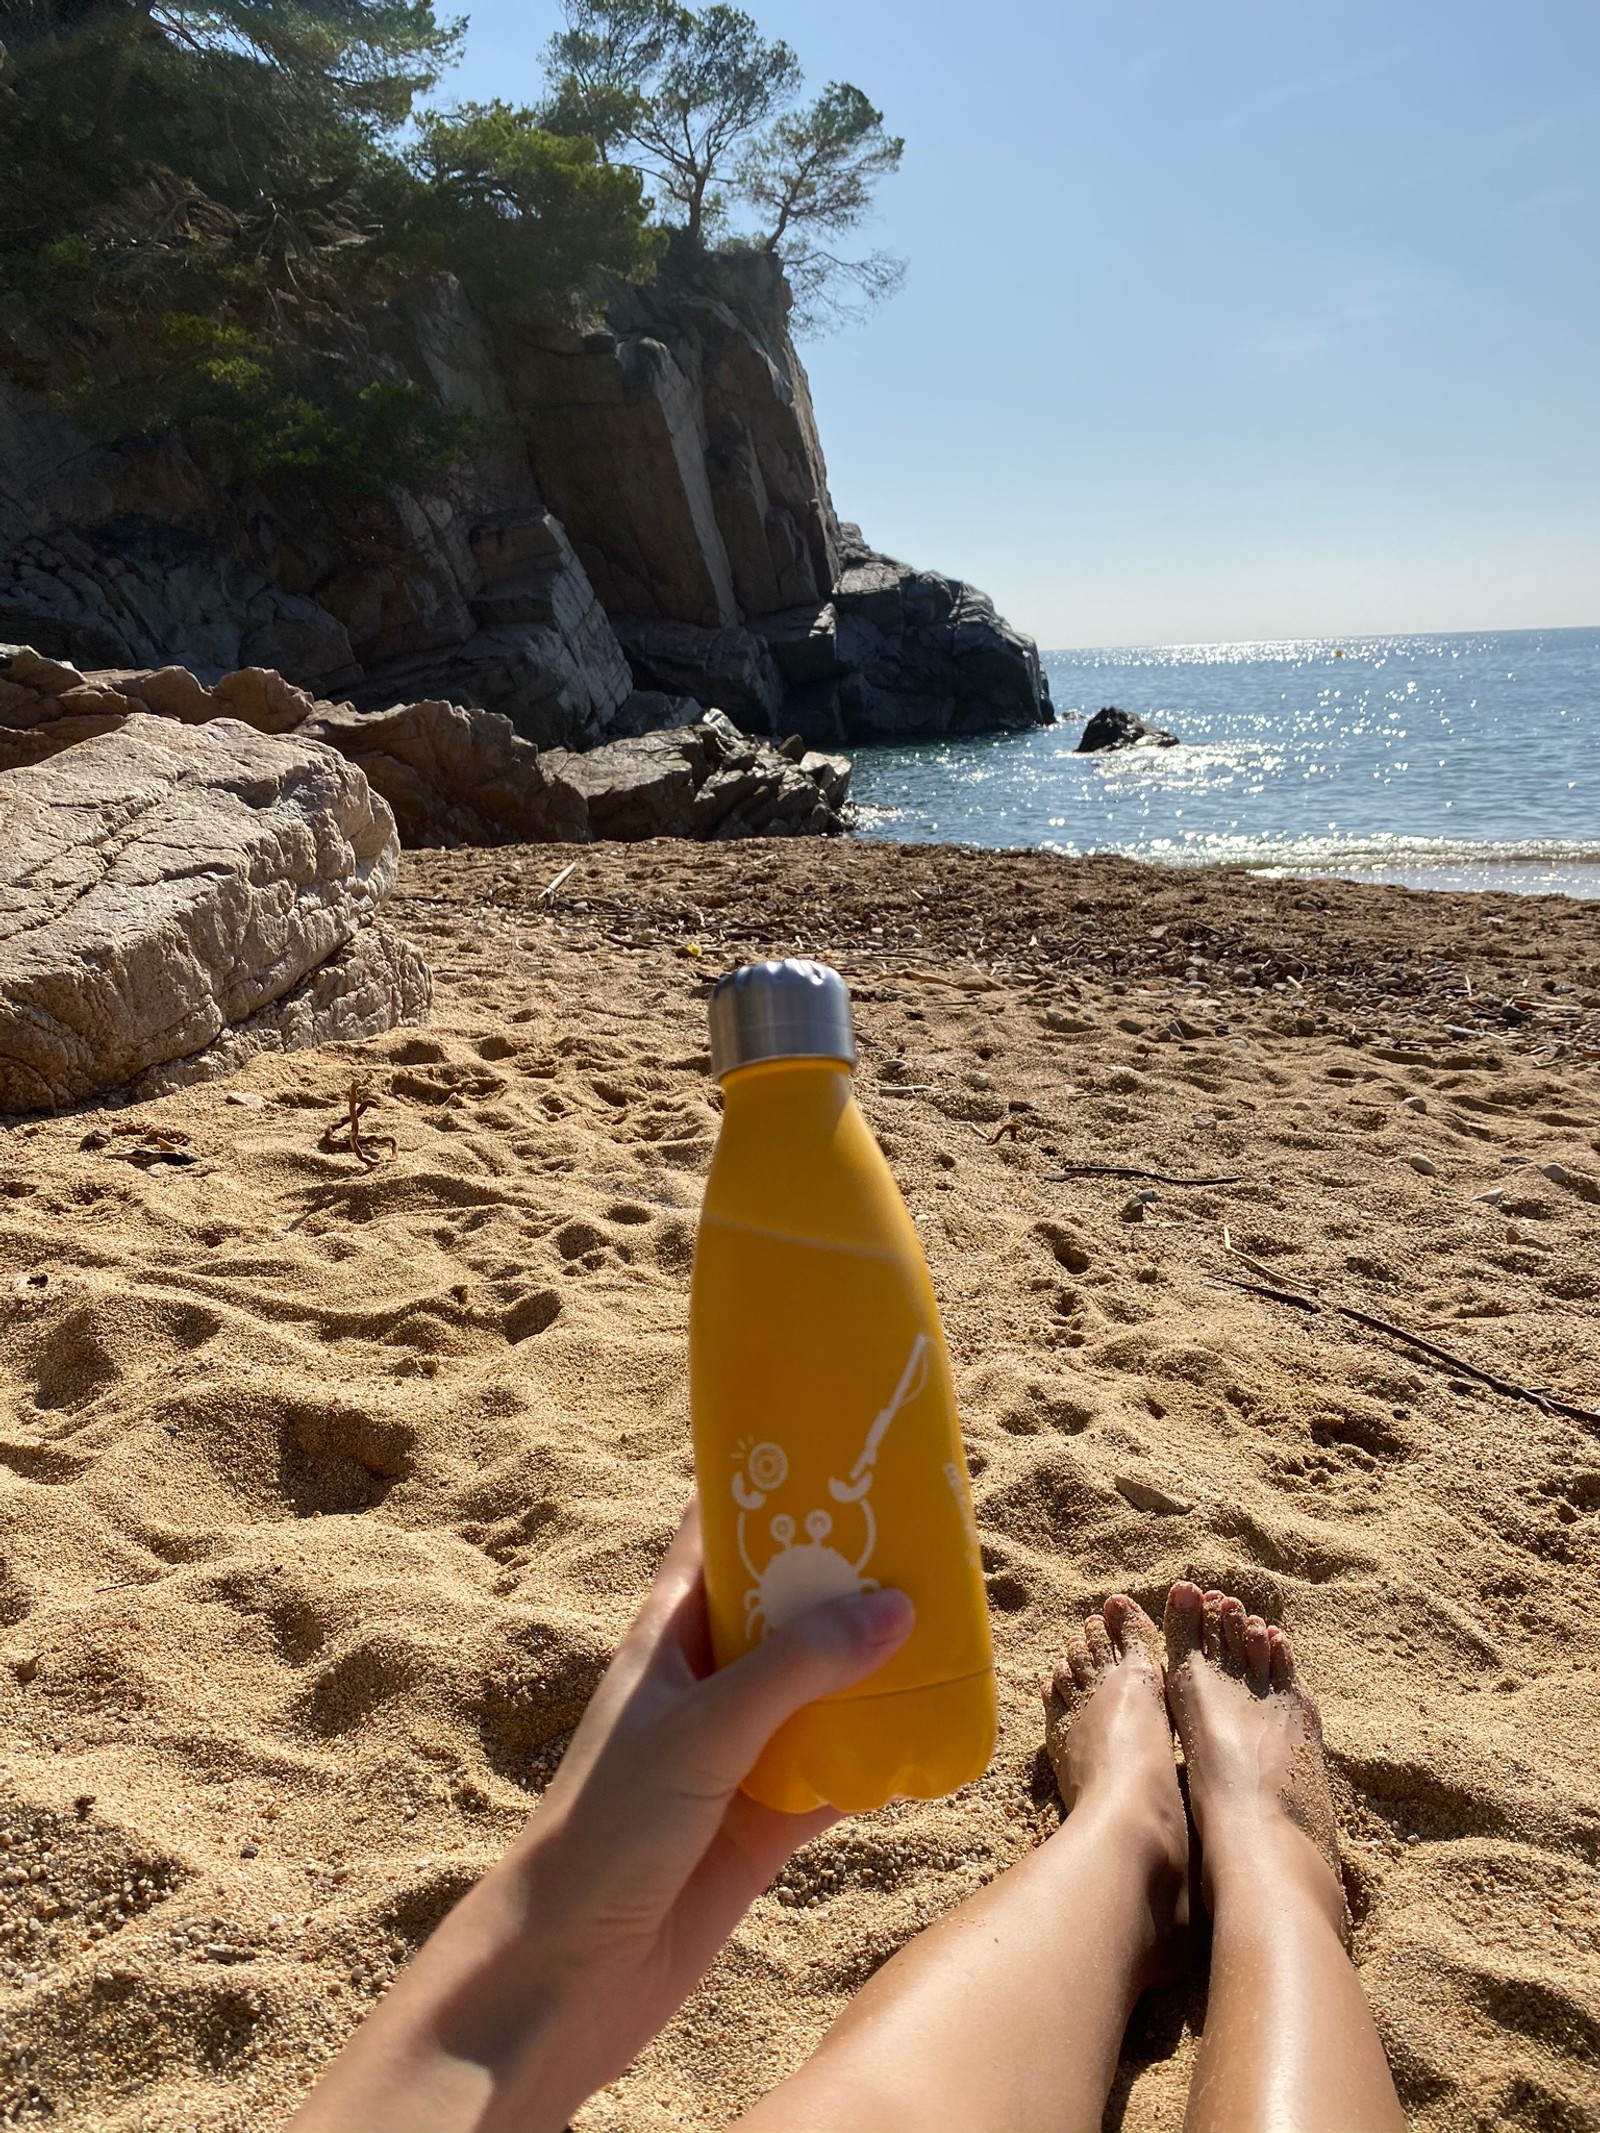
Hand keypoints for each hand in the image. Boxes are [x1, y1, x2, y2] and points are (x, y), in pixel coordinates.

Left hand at [291, 1501, 913, 2132]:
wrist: (572, 1973)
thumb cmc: (607, 1830)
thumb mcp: (703, 1731)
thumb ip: (796, 1669)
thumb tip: (896, 1608)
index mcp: (671, 1631)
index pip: (719, 1530)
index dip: (773, 1486)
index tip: (840, 1447)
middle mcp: (708, 1679)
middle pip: (789, 1604)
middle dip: (849, 1574)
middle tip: (928, 1538)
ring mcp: (739, 1748)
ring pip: (822, 1684)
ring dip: (875, 1663)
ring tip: (951, 1624)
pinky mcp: (765, 1817)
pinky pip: (838, 1770)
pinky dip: (880, 1755)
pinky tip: (934, 1735)